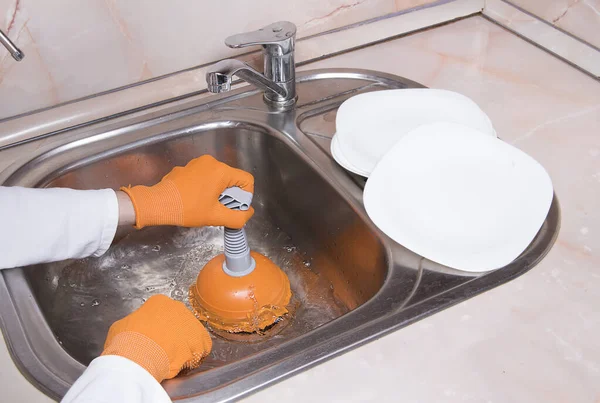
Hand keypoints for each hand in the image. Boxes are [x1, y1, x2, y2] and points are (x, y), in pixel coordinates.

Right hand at [102, 295, 211, 381]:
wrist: (137, 356)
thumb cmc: (126, 341)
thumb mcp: (122, 326)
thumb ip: (134, 323)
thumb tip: (135, 329)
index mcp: (159, 302)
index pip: (164, 313)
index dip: (160, 328)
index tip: (156, 339)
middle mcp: (178, 308)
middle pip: (180, 323)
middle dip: (175, 336)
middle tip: (165, 350)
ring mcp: (191, 323)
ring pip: (193, 335)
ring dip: (187, 347)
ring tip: (175, 359)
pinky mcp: (199, 341)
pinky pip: (202, 349)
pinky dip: (195, 357)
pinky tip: (184, 364)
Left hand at [121, 155, 253, 228]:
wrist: (158, 204)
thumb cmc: (187, 209)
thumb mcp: (216, 217)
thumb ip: (238, 218)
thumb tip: (247, 214)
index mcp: (221, 171)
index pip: (247, 180)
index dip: (245, 197)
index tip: (234, 208)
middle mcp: (211, 162)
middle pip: (232, 179)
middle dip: (230, 195)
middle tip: (219, 209)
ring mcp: (197, 163)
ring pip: (218, 178)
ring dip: (217, 191)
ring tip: (205, 205)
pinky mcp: (186, 168)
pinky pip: (203, 177)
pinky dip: (203, 187)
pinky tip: (193, 199)